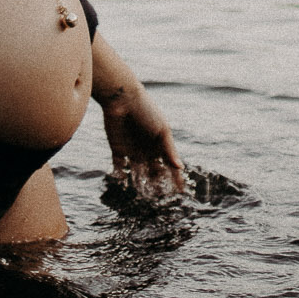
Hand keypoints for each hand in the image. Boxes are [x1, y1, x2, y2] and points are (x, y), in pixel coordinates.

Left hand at [100, 82, 185, 199]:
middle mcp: (147, 150)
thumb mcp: (162, 130)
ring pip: (138, 173)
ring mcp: (132, 151)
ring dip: (141, 184)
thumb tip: (180, 168)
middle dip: (158, 184)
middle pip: (154, 172)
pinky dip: (121, 176)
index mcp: (160, 144)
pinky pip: (119, 168)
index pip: (169, 165)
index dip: (175, 178)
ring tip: (145, 196)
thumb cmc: (147, 111)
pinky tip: (124, 183)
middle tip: (161, 198)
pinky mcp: (117, 150)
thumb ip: (169, 150)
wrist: (122, 98)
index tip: (181, 191)